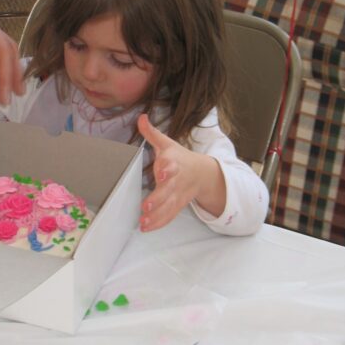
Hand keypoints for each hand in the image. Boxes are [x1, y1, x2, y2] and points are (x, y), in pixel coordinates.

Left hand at [137, 113, 224, 230]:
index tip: (161, 172)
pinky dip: (159, 222)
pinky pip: (169, 215)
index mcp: (174, 162)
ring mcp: (179, 194)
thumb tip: (141, 117)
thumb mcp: (167, 143)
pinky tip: (146, 227)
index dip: (166, 168)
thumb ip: (152, 133)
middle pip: (169, 189)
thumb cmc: (180, 157)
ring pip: (169, 206)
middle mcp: (177, 180)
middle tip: (147, 205)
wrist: (203, 173)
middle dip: (159, 197)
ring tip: (143, 221)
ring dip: (157, 215)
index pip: (171, 164)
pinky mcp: (178, 205)